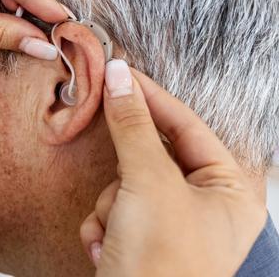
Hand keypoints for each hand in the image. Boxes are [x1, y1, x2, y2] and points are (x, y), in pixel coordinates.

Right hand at [80, 60, 266, 275]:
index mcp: (228, 189)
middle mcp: (205, 205)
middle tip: (115, 168)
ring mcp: (172, 224)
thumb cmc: (163, 262)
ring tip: (115, 232)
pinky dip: (102, 225)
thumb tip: (120, 76)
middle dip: (124, 174)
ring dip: (109, 205)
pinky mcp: (142, 240)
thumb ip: (133, 126)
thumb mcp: (148, 183)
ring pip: (124, 182)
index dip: (150, 98)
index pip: (186, 124)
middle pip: (151, 154)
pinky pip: (112, 208)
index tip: (117, 72)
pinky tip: (107, 249)